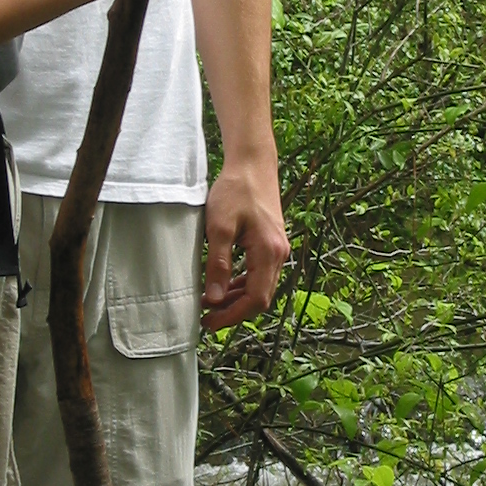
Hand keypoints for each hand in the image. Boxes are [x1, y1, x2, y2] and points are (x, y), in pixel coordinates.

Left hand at [202, 154, 289, 330]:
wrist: (252, 164)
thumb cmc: (235, 190)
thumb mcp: (219, 227)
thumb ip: (218, 264)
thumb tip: (215, 299)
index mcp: (269, 252)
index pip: (256, 299)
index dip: (232, 315)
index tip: (210, 322)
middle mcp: (279, 254)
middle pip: (261, 297)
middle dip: (234, 311)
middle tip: (207, 318)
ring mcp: (278, 249)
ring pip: (261, 287)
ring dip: (237, 299)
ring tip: (212, 305)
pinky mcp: (272, 243)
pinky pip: (260, 274)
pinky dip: (243, 285)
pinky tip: (225, 286)